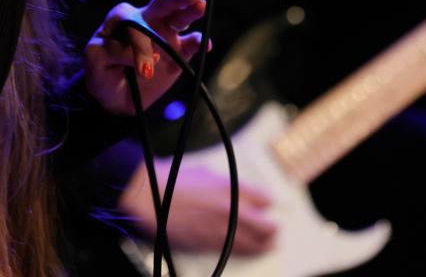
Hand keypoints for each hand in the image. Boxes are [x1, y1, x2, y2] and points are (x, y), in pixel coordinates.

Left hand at [84, 0, 209, 115]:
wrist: (114, 98)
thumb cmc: (102, 72)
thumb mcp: (96, 60)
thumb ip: (114, 51)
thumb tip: (142, 54)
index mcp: (124, 18)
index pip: (134, 18)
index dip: (139, 39)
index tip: (141, 66)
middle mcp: (147, 22)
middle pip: (164, 4)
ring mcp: (165, 36)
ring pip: (180, 18)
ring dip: (192, 11)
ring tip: (201, 6)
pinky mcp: (178, 53)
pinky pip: (191, 44)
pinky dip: (199, 42)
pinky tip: (205, 44)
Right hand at [118, 157, 277, 254]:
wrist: (151, 198)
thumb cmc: (175, 182)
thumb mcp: (209, 174)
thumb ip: (232, 186)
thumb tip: (247, 195)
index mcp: (231, 189)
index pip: (265, 200)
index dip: (268, 204)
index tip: (268, 206)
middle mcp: (230, 212)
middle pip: (267, 227)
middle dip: (272, 229)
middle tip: (274, 228)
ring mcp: (220, 231)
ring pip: (254, 245)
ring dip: (264, 244)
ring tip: (268, 243)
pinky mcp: (209, 245)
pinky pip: (235, 252)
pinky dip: (245, 251)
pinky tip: (247, 249)